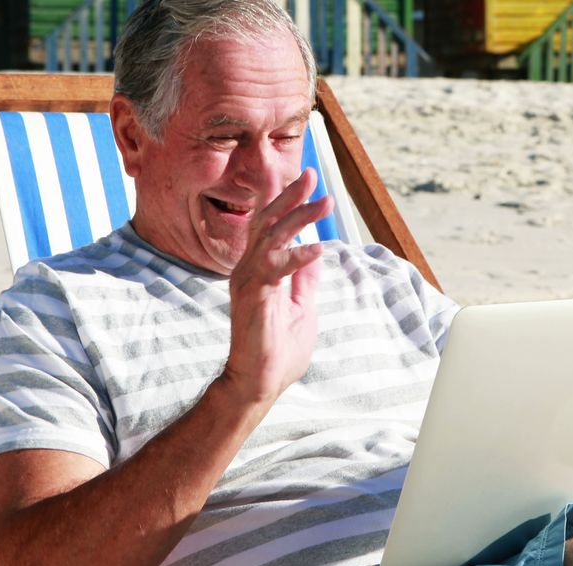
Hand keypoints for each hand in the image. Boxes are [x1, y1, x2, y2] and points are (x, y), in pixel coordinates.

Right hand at [223, 168, 334, 405]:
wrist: (258, 383)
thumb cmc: (277, 349)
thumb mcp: (301, 307)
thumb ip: (304, 280)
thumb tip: (315, 253)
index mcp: (260, 270)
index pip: (270, 226)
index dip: (286, 200)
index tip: (306, 178)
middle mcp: (249, 269)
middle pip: (268, 221)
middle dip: (290, 196)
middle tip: (312, 175)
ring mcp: (247, 281)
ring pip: (271, 236)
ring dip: (300, 217)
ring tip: (325, 202)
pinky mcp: (252, 296)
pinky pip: (274, 268)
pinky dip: (297, 257)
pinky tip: (318, 247)